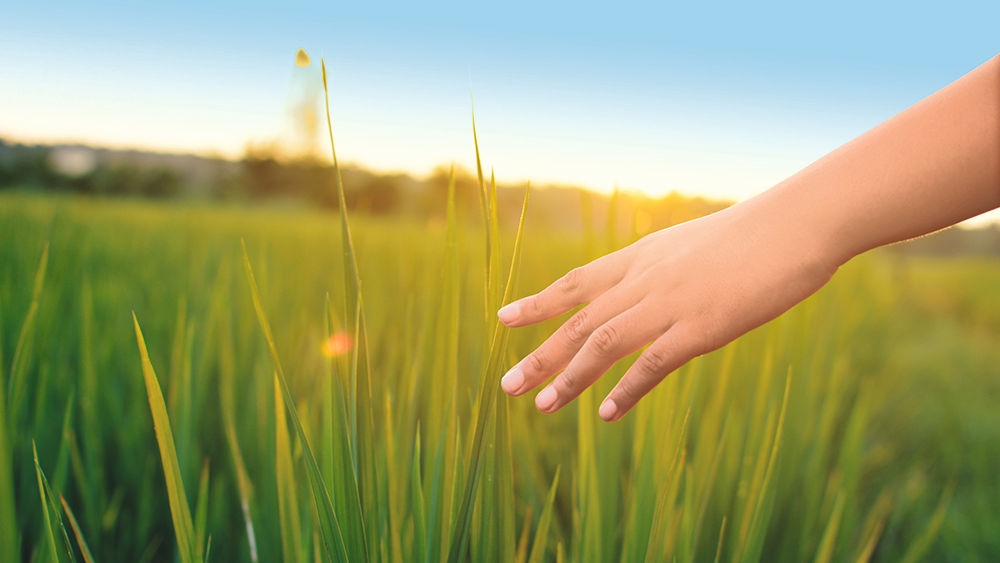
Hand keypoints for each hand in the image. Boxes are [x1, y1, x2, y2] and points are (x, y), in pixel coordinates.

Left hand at [497, 202, 838, 420]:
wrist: (798, 222)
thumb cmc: (755, 234)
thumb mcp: (696, 245)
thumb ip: (667, 268)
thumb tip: (653, 287)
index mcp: (642, 256)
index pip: (577, 281)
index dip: (539, 302)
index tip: (505, 319)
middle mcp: (646, 278)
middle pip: (579, 319)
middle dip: (539, 353)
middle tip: (506, 384)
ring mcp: (671, 302)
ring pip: (603, 342)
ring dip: (569, 376)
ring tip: (541, 405)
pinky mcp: (702, 326)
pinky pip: (653, 363)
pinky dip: (626, 390)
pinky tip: (606, 414)